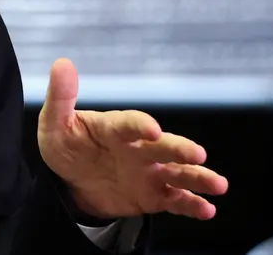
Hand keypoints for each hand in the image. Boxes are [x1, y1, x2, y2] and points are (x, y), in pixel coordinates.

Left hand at [38, 58, 228, 220]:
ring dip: (198, 177)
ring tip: (218, 185)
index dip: (141, 125)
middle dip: (180, 149)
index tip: (152, 129)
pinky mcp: (153, 195)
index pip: (130, 123)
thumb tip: (62, 64)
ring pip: (178, 173)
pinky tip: (207, 209)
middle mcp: (139, 148)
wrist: (70, 181)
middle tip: (197, 154)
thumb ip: (61, 97)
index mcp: (115, 128)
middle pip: (163, 147)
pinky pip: (176, 200)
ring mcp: (149, 171)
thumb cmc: (66, 145)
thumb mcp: (55, 124)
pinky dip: (192, 204)